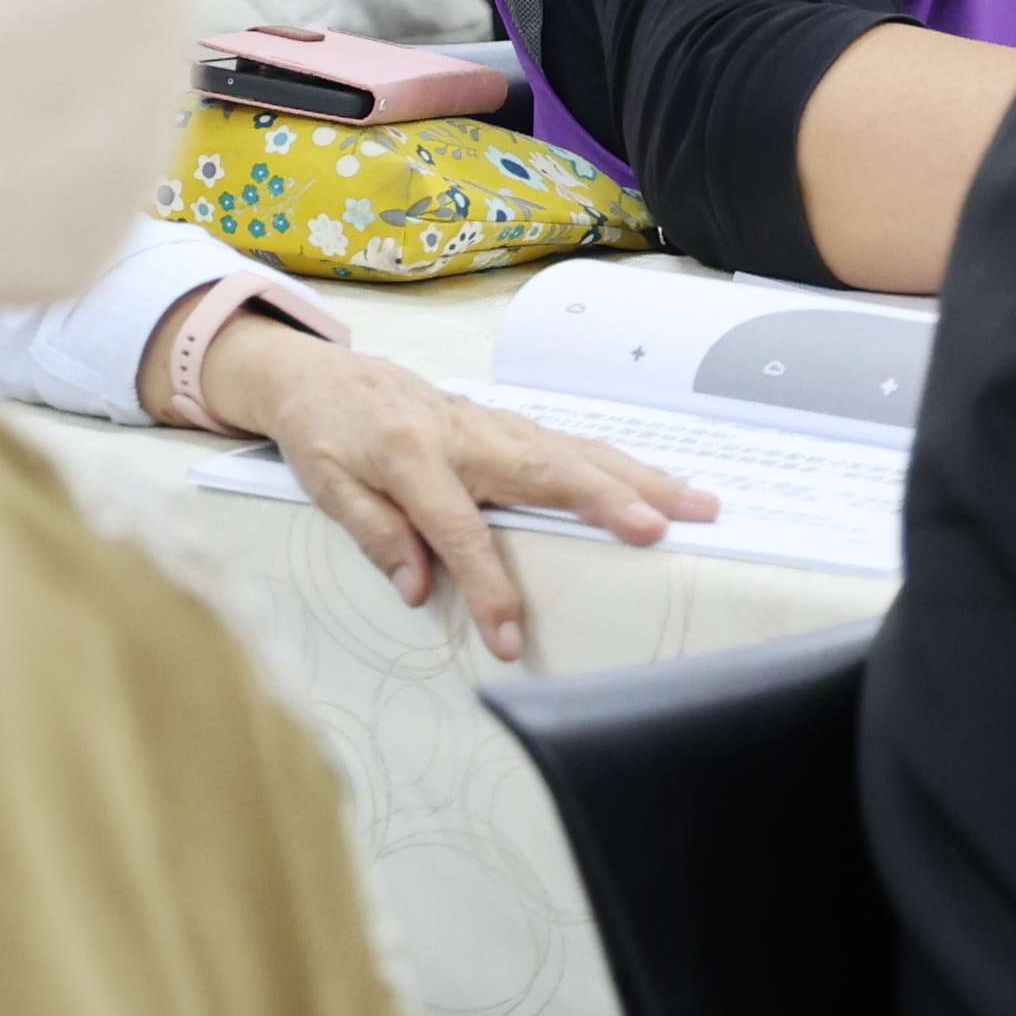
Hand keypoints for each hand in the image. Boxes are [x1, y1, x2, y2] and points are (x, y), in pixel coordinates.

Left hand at [187, 317, 712, 662]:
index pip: (459, 532)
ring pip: (573, 450)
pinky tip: (660, 483)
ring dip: (638, 477)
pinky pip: (569, 443)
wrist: (318, 375)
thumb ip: (374, 533)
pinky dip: (619, 463)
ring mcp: (491, 423)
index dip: (487, 589)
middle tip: (662, 529)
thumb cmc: (322, 435)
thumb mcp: (326, 486)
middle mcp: (463, 433)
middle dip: (608, 499)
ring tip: (698, 503)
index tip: (510, 640)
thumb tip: (419, 588)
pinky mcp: (505, 423)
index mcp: (410, 456)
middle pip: (545, 470)